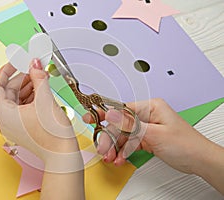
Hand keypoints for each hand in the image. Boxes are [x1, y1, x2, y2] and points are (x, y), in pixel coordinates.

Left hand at [0, 59, 81, 169]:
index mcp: (4, 114)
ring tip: (40, 78)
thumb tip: (34, 63)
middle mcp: (5, 120)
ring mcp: (14, 125)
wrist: (63, 154)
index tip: (15, 62)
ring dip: (27, 87)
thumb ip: (38, 77)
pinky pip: (22, 107)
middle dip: (21, 78)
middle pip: (7, 92)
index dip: (4, 71)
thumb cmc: (53, 135)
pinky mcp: (23, 127)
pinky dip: (30, 97)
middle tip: (34, 68)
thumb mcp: (45, 99)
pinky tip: (41, 90)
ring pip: (15, 99)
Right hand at [83, 98, 211, 173]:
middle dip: (110, 137)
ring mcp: (146, 127)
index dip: (105, 114)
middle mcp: (147, 115)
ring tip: (111, 157)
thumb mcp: (154, 133)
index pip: (122, 109)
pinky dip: (124, 151)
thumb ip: (130, 124)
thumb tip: (111, 114)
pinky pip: (129, 143)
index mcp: (150, 107)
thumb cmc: (185, 144)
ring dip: (116, 147)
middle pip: (120, 124)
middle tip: (102, 148)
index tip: (91, 117)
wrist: (198, 160)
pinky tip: (120, 158)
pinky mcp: (146, 138)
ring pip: (123, 135)